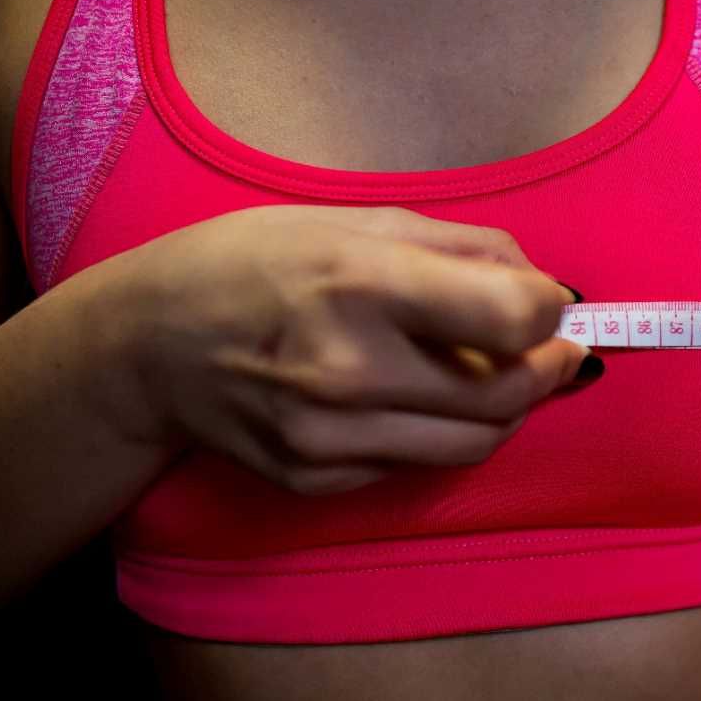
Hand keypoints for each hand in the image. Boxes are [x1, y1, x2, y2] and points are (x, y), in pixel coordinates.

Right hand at [87, 204, 599, 494]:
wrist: (147, 345)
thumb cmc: (254, 262)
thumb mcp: (354, 221)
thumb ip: (460, 248)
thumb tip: (544, 287)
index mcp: (360, 285)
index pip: (506, 318)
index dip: (550, 313)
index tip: (553, 307)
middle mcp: (348, 372)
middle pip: (505, 396)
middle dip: (549, 370)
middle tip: (553, 349)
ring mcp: (330, 438)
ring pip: (474, 445)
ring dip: (510, 409)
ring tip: (501, 374)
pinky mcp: (316, 480)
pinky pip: (416, 463)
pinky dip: (440, 431)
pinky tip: (419, 398)